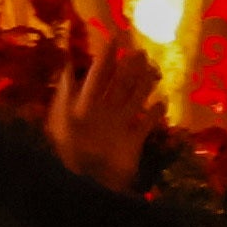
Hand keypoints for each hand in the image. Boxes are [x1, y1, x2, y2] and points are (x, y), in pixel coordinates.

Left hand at [44, 10, 158, 194]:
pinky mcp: (132, 144)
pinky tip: (164, 103)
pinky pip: (145, 125)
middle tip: (142, 51)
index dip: (106, 58)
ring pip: (134, 100)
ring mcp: (119, 127)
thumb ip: (67, 94)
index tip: (115, 38)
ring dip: (144, 85)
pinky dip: (155, 114)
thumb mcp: (62, 121)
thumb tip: (66, 64)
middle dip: (129, 68)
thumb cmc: (69, 154)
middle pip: (119, 84)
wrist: (83, 188)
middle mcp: (104, 112)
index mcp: (86, 105)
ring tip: (155, 69)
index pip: (97, 75)